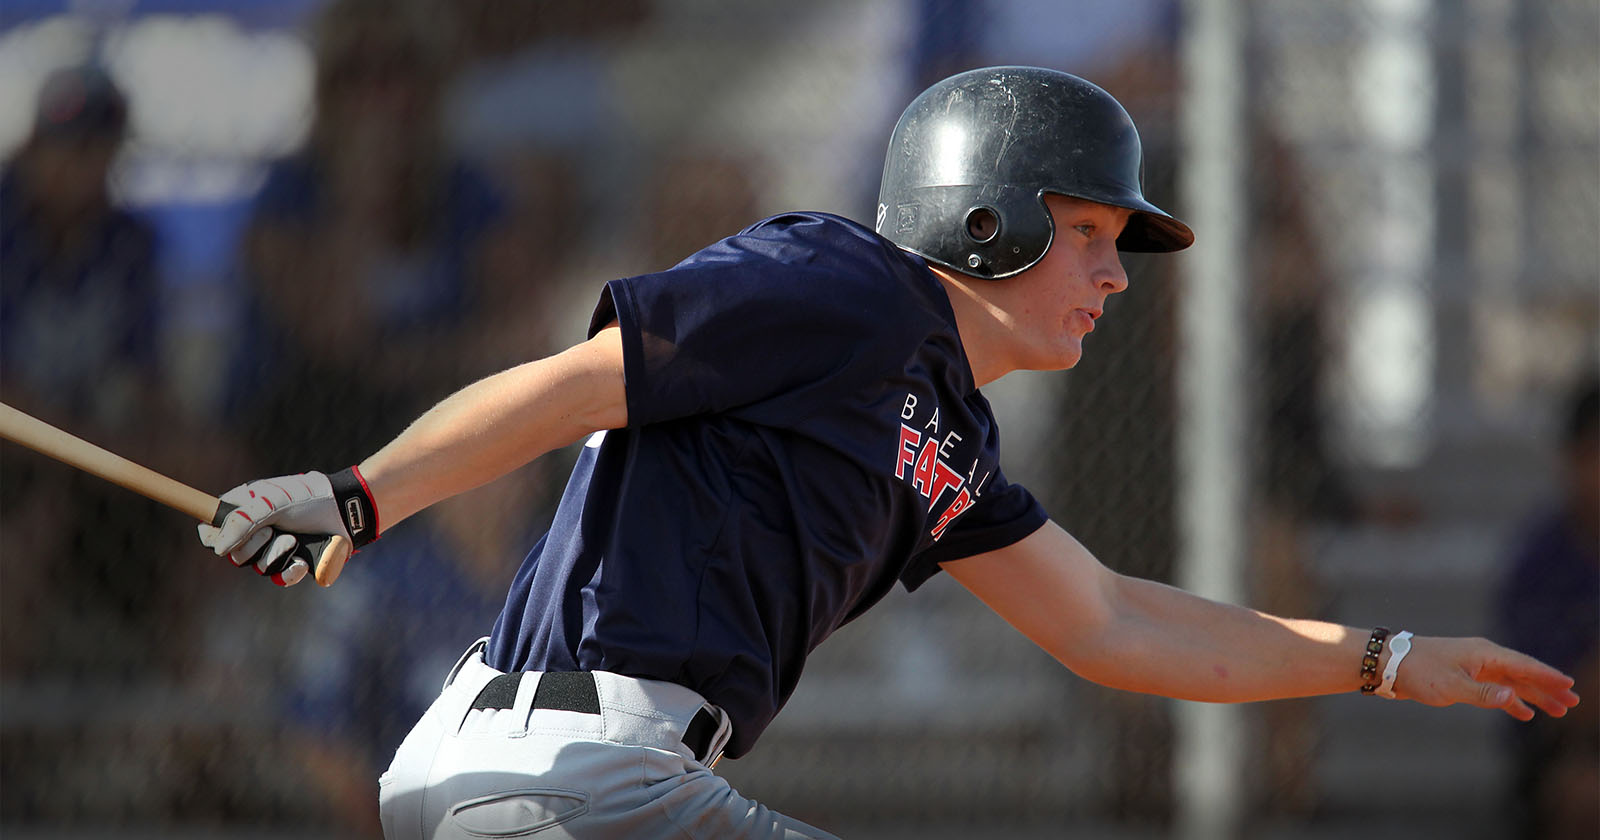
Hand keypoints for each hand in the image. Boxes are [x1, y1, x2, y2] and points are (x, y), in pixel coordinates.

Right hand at [198, 469, 377, 585]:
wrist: (346, 510)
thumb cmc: (309, 498)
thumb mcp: (271, 502)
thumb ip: (241, 522)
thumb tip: (217, 550)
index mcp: (244, 509)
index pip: (210, 529)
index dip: (212, 536)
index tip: (224, 536)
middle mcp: (255, 530)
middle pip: (232, 554)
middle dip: (252, 545)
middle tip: (272, 529)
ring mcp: (274, 548)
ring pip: (257, 567)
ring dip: (276, 554)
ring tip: (294, 539)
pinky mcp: (294, 563)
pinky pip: (280, 578)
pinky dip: (290, 570)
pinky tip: (301, 560)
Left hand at [1391, 636, 1580, 720]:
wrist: (1389, 663)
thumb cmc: (1419, 672)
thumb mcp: (1451, 687)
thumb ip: (1483, 693)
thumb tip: (1513, 697)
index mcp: (1484, 654)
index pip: (1523, 666)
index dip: (1547, 677)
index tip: (1570, 686)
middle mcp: (1482, 657)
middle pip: (1522, 674)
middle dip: (1547, 689)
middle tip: (1572, 704)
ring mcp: (1473, 666)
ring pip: (1510, 682)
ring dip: (1532, 696)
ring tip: (1556, 711)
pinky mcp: (1463, 676)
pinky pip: (1495, 688)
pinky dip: (1509, 699)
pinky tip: (1522, 712)